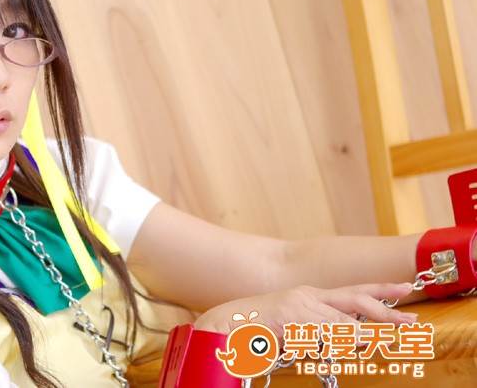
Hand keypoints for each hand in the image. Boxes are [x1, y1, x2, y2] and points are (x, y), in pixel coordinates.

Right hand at [193, 283, 416, 346]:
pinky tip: (352, 346)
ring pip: (342, 322)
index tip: (405, 289)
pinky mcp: (289, 320)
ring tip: (385, 343)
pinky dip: (339, 342)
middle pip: (355, 300)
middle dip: (385, 310)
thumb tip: (348, 342)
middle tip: (411, 322)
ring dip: (364, 335)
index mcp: (308, 296)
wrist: (222, 325)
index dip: (380, 290)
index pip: (351, 291)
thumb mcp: (293, 328)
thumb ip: (318, 332)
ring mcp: (298, 307)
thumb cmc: (256, 330)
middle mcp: (307, 297)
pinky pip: (322, 335)